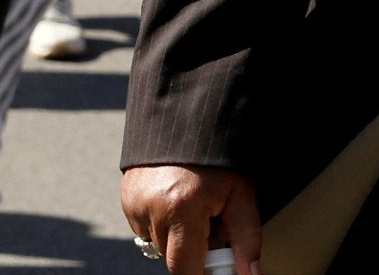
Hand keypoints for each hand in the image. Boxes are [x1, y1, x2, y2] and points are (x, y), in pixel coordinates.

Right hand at [121, 164, 261, 274]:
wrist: (191, 118)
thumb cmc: (220, 157)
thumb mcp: (241, 194)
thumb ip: (246, 238)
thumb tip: (251, 274)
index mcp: (182, 208)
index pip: (183, 269)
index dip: (200, 272)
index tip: (214, 266)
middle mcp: (153, 208)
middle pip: (171, 256)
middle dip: (192, 248)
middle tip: (210, 221)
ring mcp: (135, 202)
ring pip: (158, 242)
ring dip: (175, 234)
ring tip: (193, 204)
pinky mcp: (127, 197)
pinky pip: (145, 226)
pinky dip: (160, 221)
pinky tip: (175, 198)